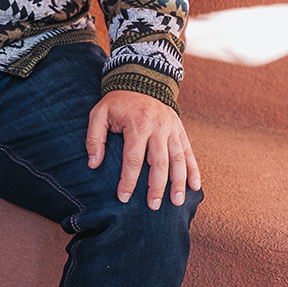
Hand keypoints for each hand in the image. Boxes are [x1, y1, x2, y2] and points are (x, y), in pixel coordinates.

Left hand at [85, 89, 201, 209]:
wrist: (142, 79)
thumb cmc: (118, 102)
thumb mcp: (99, 114)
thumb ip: (95, 138)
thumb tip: (93, 164)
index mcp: (137, 125)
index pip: (134, 158)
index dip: (128, 180)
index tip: (123, 198)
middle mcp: (158, 128)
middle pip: (160, 162)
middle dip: (157, 186)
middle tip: (153, 206)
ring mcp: (172, 129)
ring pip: (178, 159)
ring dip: (178, 182)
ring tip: (176, 202)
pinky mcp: (180, 131)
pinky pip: (189, 152)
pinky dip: (194, 170)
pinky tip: (195, 187)